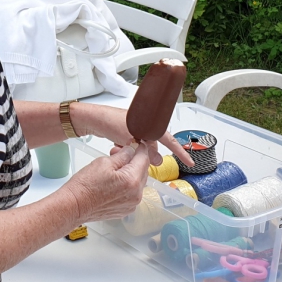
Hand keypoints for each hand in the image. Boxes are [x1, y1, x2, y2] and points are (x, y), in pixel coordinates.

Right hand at [63, 142, 150, 223]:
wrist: (74, 205)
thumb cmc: (85, 185)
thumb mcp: (104, 162)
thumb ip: (122, 155)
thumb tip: (130, 151)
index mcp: (132, 180)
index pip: (144, 159)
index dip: (140, 149)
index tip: (137, 144)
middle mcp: (136, 194)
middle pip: (143, 171)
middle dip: (133, 161)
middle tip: (118, 154)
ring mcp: (132, 204)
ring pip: (138, 182)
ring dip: (131, 173)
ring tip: (114, 169)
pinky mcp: (126, 210)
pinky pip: (132, 193)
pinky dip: (127, 185)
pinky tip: (113, 182)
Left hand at [70, 102, 191, 167]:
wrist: (92, 119)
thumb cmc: (111, 122)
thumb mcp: (131, 138)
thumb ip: (146, 150)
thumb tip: (159, 160)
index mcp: (150, 122)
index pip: (169, 139)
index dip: (180, 151)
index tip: (189, 162)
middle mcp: (145, 124)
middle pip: (153, 145)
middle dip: (145, 153)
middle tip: (135, 154)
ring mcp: (136, 128)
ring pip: (141, 147)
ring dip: (133, 152)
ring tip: (118, 149)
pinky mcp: (126, 132)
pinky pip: (131, 145)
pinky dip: (126, 149)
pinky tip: (115, 147)